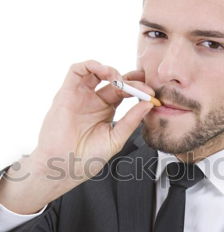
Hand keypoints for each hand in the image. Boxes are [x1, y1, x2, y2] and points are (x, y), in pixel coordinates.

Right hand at [30, 60, 153, 182]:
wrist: (65, 166)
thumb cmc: (87, 158)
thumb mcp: (116, 138)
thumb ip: (131, 120)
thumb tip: (148, 104)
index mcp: (106, 110)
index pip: (125, 92)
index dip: (139, 89)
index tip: (151, 94)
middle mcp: (93, 100)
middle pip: (113, 80)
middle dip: (129, 78)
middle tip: (142, 83)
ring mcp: (80, 96)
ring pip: (95, 71)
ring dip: (110, 69)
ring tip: (120, 80)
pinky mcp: (66, 93)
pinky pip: (76, 71)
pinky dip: (91, 65)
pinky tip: (104, 73)